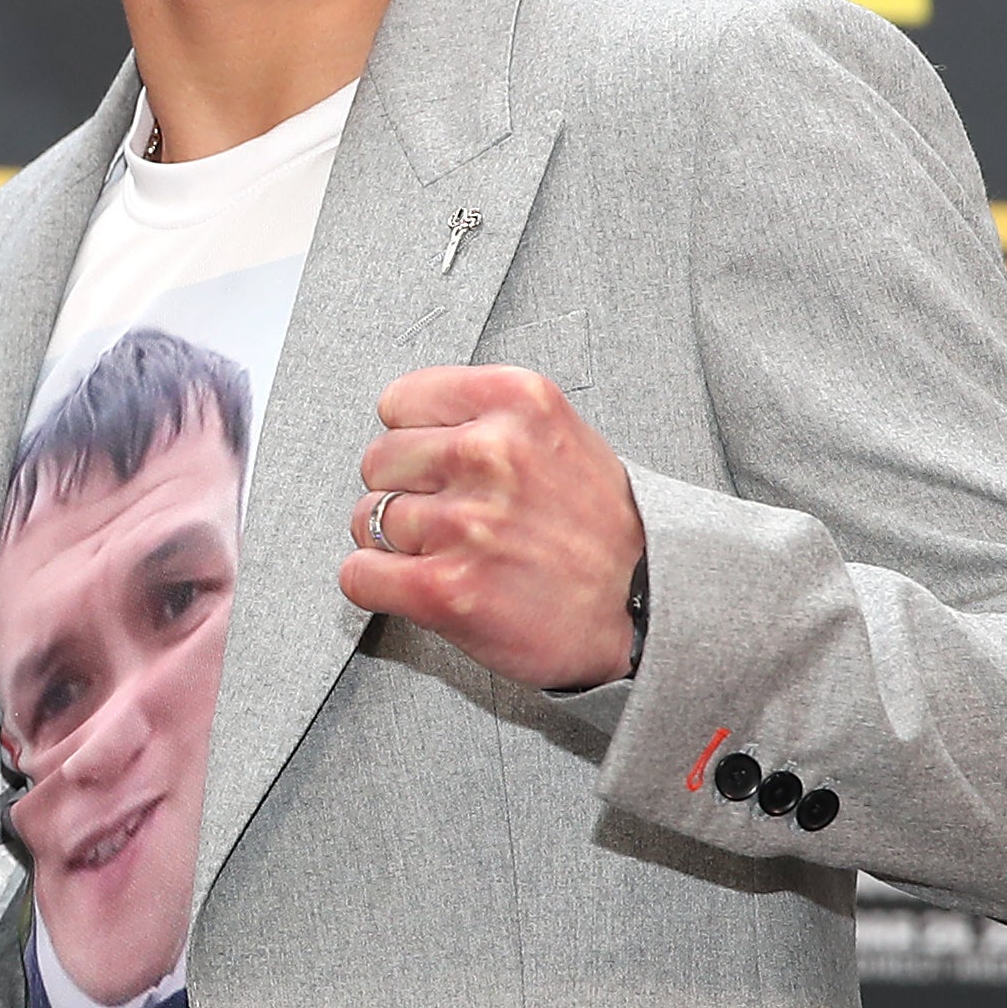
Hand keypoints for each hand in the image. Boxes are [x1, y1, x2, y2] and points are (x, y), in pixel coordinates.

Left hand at [338, 365, 647, 691]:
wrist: (647, 606)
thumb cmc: (601, 527)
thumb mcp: (558, 432)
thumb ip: (485, 415)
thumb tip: (407, 425)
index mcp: (518, 402)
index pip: (398, 402)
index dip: (413, 438)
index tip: (438, 463)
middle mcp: (490, 454)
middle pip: (377, 460)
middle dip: (404, 492)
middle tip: (451, 517)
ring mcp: (465, 523)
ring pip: (366, 519)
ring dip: (395, 543)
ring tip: (450, 554)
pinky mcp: (444, 588)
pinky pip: (359, 575)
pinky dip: (376, 585)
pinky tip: (419, 586)